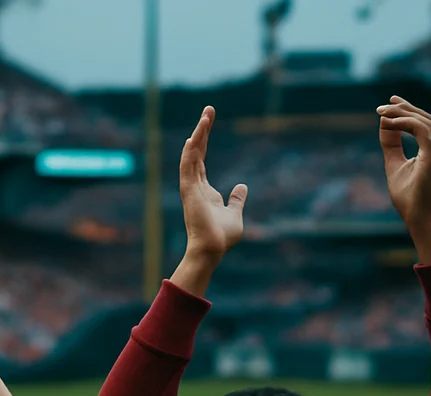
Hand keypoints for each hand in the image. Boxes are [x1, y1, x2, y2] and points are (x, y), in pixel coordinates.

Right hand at [178, 107, 247, 259]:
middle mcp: (195, 185)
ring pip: (192, 155)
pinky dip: (191, 151)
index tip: (208, 120)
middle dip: (202, 130)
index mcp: (204, 190)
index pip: (202, 159)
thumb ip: (237, 199)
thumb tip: (242, 186)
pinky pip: (188, 166)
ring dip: (198, 135)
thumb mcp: (235, 213)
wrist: (212, 250)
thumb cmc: (221, 237)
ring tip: (206, 116)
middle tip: (208, 110)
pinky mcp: (189, 191)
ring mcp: (190, 187)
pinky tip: (194, 136)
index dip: (204, 139)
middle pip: (197, 151)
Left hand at [379, 97, 430, 240]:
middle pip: (423, 117)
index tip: (387, 105)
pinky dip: (405, 123)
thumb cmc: (410, 198)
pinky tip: (389, 122)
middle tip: (382, 105)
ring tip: (382, 112)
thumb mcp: (395, 165)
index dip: (405, 111)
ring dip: (401, 113)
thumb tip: (384, 124)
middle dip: (402, 108)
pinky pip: (420, 129)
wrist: (421, 220)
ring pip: (422, 120)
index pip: (421, 122)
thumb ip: (391, 145)